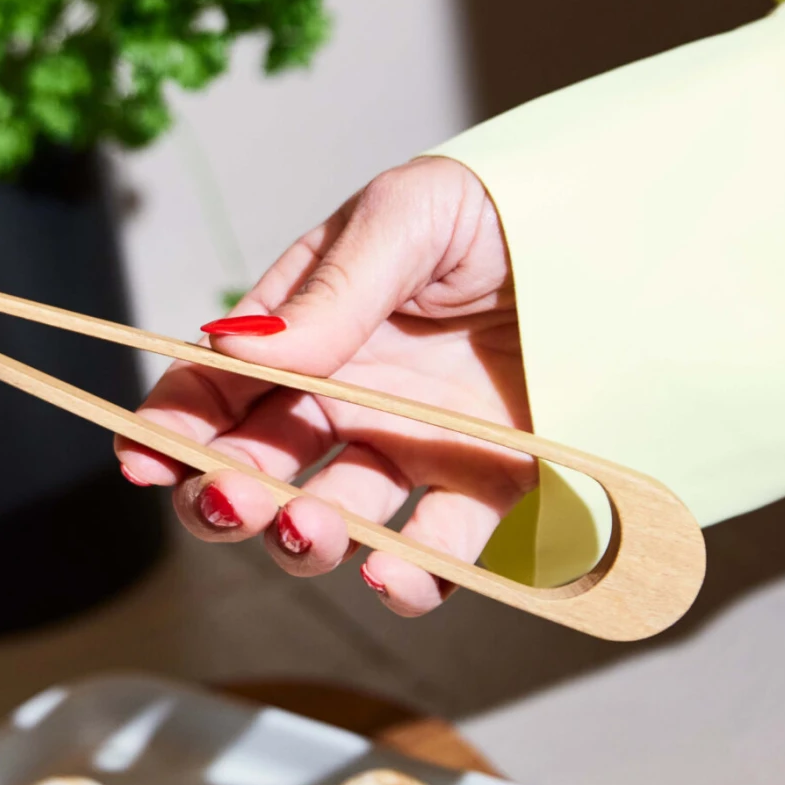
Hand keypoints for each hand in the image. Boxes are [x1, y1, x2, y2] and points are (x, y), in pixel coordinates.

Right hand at [116, 157, 532, 615]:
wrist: (640, 236)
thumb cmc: (511, 207)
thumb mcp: (410, 216)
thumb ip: (332, 289)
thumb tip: (238, 349)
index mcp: (313, 326)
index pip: (220, 386)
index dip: (172, 426)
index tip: (144, 459)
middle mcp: (352, 396)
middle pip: (263, 465)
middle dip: (228, 493)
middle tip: (229, 501)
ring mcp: (417, 449)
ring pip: (336, 517)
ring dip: (306, 538)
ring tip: (310, 530)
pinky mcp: (493, 491)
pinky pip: (440, 551)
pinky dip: (411, 577)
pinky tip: (395, 573)